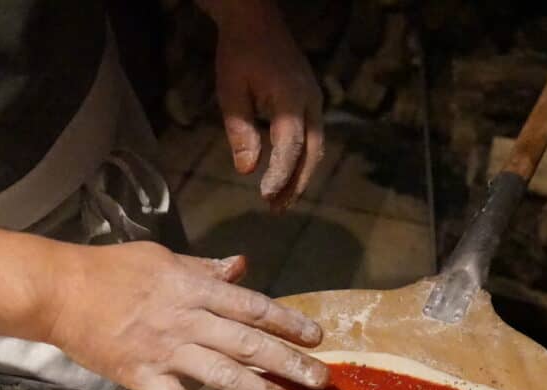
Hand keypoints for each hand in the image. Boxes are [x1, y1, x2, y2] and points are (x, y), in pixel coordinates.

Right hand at [44, 241, 327, 389]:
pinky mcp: (142, 377)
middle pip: (248, 342)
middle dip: (288, 361)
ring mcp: (165, 351)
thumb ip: (204, 270)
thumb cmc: (111, 270)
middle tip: (322, 380)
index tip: (317, 336)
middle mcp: (187, 320)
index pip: (252, 306)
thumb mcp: (163, 259)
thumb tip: (241, 267)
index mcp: (194, 289)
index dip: (288, 321)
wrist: (58, 290)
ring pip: (222, 374)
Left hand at [207, 0, 324, 209]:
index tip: (266, 196)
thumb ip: (240, 131)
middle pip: (311, 153)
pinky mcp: (313, 104)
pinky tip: (286, 177)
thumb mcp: (231, 91)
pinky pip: (313, 140)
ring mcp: (316, 103)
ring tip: (280, 201)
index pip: (290, 145)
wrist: (257, 22)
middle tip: (277, 209)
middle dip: (295, 184)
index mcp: (290, 97)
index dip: (280, 174)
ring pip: (316, 149)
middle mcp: (311, 102)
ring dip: (299, 177)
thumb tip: (247, 170)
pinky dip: (301, 162)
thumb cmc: (239, 54)